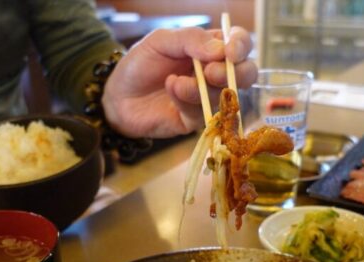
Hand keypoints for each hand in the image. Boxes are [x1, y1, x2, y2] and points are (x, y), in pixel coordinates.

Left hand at [101, 26, 256, 137]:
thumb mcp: (160, 41)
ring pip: (225, 96)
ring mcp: (208, 98)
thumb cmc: (140, 64)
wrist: (117, 96)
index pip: (240, 43)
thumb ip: (189, 39)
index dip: (241, 46)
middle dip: (234, 74)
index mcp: (211, 48)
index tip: (230, 53)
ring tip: (176, 83)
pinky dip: (187, 100)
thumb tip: (220, 50)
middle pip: (246, 73)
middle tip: (211, 73)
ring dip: (201, 89)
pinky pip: (203, 113)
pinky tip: (171, 89)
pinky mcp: (196, 120)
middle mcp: (215, 73)